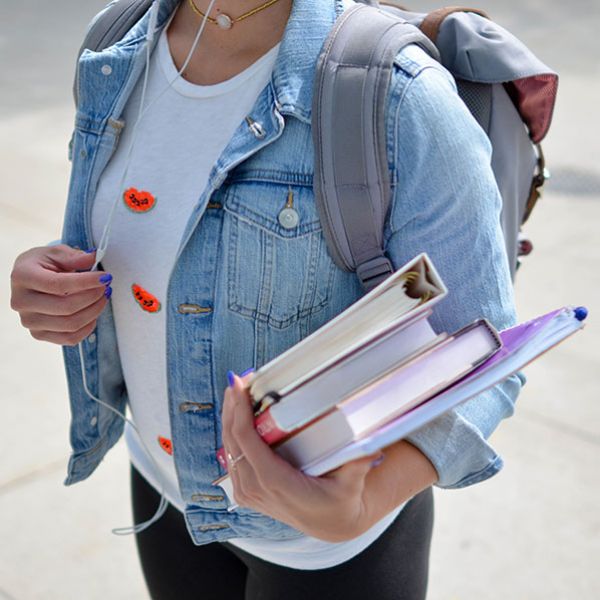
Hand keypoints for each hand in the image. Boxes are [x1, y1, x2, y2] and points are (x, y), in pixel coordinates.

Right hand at [10, 244, 111, 345]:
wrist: (31, 280)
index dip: (86, 282)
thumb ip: (74, 256)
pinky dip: (88, 327)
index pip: (58, 284)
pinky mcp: (39, 334)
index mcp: (22, 277)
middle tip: (106, 287)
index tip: (105, 277)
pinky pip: (70, 338)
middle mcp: (21, 302)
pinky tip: (93, 312)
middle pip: (66, 307)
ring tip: (103, 297)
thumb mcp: (56, 253)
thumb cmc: (43, 265)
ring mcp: (29, 321)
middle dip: (93, 296)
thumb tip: (93, 258)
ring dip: (94, 311)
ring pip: (71, 325)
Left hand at [221, 372, 383, 542]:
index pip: (246, 442)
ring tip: (236, 391)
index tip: (240, 386)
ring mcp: (248, 493)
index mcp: (276, 483)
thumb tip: (371, 447)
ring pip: (228, 448)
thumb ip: (358, 465)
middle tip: (237, 379)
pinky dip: (231, 434)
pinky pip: (232, 458)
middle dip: (232, 407)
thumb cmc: (340, 500)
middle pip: (232, 440)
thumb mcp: (352, 484)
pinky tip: (236, 415)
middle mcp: (256, 489)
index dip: (239, 412)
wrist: (331, 524)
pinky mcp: (247, 492)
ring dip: (229, 418)